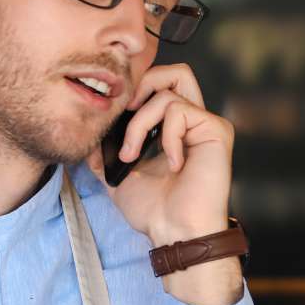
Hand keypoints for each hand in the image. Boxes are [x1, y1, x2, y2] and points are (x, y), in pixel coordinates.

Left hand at [86, 63, 233, 245]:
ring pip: (167, 93)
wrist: (176, 232)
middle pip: (174, 72)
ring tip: (134, 155)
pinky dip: (166, 137)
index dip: (134, 90)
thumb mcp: (116, 175)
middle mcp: (195, 122)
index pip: (159, 85)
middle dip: (142, 85)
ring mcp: (207, 125)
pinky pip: (180, 111)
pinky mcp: (217, 131)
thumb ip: (104, 151)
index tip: (113, 118)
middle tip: (124, 113)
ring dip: (139, 123)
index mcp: (175, 129)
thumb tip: (88, 130)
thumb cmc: (154, 211)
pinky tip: (172, 164)